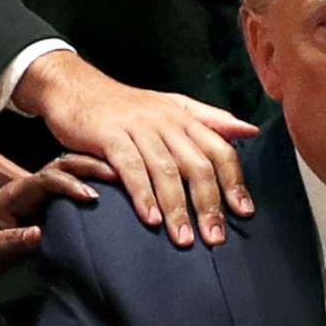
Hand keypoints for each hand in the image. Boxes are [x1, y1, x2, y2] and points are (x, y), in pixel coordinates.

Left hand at [0, 154, 112, 275]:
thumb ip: (10, 242)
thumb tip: (38, 233)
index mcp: (17, 193)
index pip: (47, 179)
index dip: (70, 185)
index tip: (92, 199)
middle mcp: (32, 186)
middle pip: (64, 164)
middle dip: (92, 166)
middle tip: (121, 176)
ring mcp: (41, 192)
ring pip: (72, 170)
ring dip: (96, 171)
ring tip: (126, 179)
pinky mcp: (48, 202)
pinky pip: (74, 186)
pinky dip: (95, 183)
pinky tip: (116, 191)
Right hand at [15, 51, 256, 247]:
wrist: (75, 86)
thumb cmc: (126, 106)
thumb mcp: (171, 106)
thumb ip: (210, 119)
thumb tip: (251, 130)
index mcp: (185, 117)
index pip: (220, 150)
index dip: (234, 181)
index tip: (244, 212)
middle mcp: (166, 121)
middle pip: (197, 165)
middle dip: (209, 204)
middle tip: (215, 238)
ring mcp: (138, 127)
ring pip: (166, 170)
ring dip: (177, 208)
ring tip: (184, 239)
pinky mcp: (109, 135)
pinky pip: (130, 167)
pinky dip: (142, 194)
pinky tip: (150, 219)